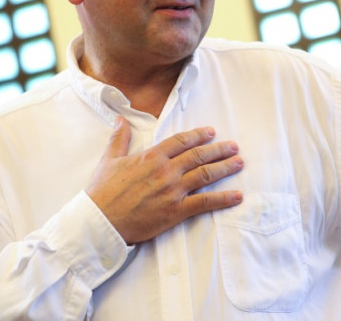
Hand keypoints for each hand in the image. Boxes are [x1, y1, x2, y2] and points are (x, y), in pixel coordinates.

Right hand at [85, 117, 243, 243]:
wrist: (100, 221)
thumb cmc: (103, 192)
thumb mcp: (109, 160)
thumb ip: (119, 138)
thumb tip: (120, 119)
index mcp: (151, 157)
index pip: (181, 141)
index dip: (198, 135)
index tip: (211, 132)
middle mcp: (166, 171)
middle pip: (198, 155)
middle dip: (219, 149)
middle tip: (234, 146)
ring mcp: (172, 191)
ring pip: (205, 175)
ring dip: (225, 168)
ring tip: (239, 162)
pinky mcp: (175, 211)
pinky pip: (204, 203)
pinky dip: (223, 199)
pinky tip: (237, 196)